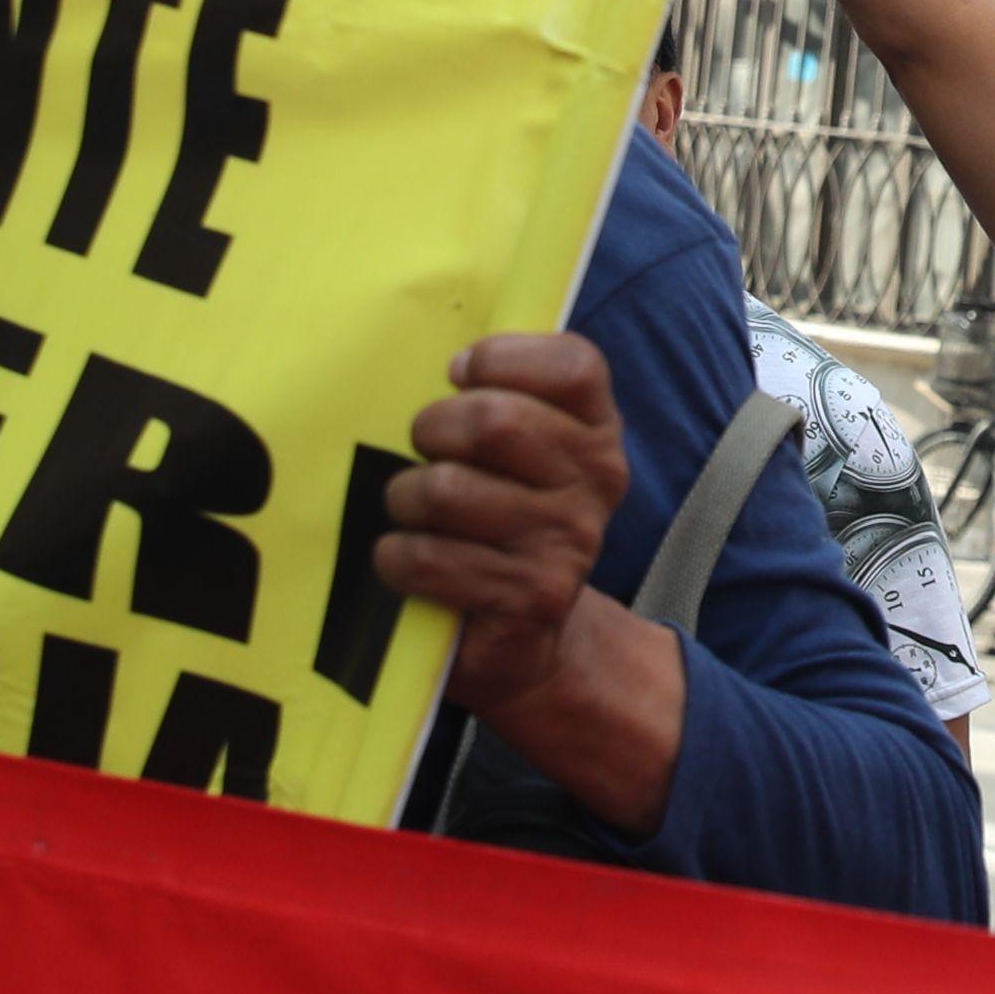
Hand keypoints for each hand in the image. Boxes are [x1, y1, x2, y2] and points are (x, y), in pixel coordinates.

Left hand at [381, 332, 630, 722]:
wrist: (530, 638)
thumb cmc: (505, 520)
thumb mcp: (526, 452)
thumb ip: (504, 393)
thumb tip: (451, 355)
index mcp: (598, 430)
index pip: (572, 365)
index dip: (501, 358)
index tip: (460, 377)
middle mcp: (596, 482)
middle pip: (492, 421)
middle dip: (432, 430)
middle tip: (426, 452)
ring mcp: (567, 543)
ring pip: (445, 490)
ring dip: (406, 500)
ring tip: (415, 513)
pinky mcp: (526, 599)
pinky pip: (426, 558)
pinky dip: (396, 558)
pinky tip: (410, 563)